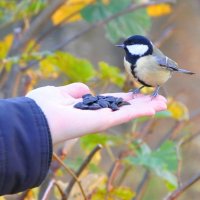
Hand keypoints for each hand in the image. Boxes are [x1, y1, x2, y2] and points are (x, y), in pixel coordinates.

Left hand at [26, 83, 166, 143]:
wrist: (36, 119)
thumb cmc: (43, 106)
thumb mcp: (59, 93)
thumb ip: (74, 90)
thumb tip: (86, 88)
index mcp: (88, 106)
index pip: (112, 101)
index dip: (125, 98)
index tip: (136, 94)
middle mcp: (97, 113)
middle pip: (124, 107)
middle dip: (141, 103)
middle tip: (159, 100)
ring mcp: (102, 118)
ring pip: (129, 112)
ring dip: (146, 107)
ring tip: (163, 103)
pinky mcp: (104, 121)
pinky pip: (126, 115)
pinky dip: (141, 111)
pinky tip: (155, 108)